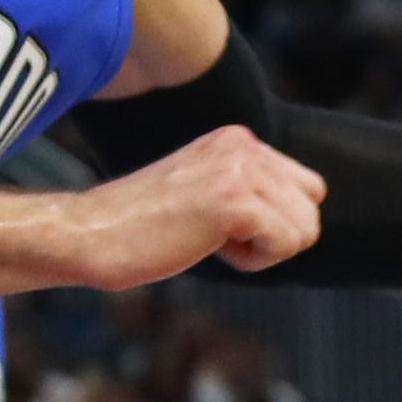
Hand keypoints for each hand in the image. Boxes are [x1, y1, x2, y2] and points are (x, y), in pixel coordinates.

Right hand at [70, 127, 325, 285]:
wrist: (90, 235)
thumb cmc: (141, 228)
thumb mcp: (205, 190)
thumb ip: (249, 189)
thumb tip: (305, 220)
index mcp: (237, 139)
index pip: (307, 187)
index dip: (273, 221)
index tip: (222, 223)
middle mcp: (243, 145)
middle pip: (311, 209)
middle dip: (273, 237)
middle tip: (216, 235)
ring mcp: (240, 171)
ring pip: (305, 229)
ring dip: (261, 251)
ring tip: (208, 239)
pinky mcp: (235, 202)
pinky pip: (285, 244)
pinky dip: (252, 261)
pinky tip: (208, 246)